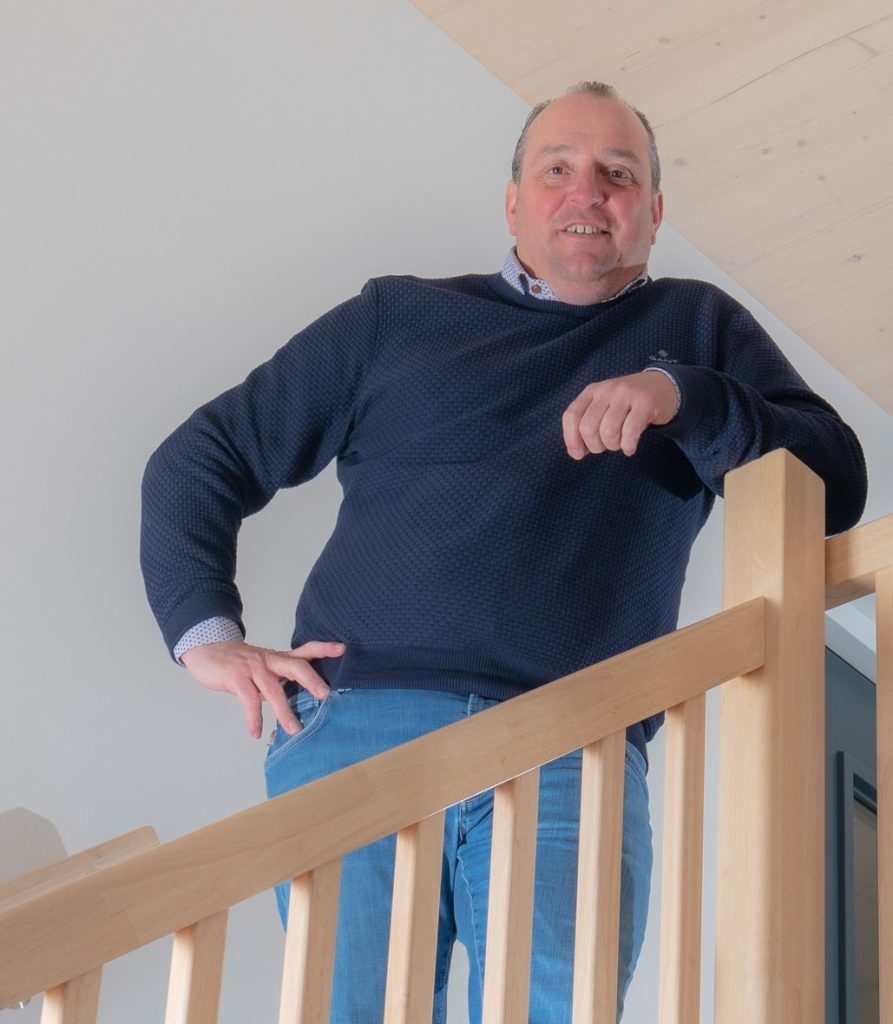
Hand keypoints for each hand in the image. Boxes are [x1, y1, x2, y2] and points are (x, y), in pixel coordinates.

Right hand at [180, 639, 344, 738]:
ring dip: (284, 710)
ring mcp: (253, 668)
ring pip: (273, 688)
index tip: (342, 649)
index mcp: (278, 658)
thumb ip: (280, 680)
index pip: (305, 650)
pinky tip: (256, 732)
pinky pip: (248, 700)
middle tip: (325, 695)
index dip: (323, 648)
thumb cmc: (239, 664)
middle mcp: (269, 660)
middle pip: (296, 666)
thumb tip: (298, 702)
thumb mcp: (263, 668)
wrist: (207, 651)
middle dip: (311, 680)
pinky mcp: (236, 677)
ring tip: (294, 729)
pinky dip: (253, 718)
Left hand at [562, 370, 677, 457]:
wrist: (663, 386)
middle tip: (607, 446)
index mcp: (592, 391)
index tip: (579, 454)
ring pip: (608, 431)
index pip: (571, 416)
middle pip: (588, 427)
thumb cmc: (628, 405)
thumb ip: (589, 427)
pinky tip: (630, 448)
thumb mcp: (605, 409)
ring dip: (613, 446)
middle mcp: (606, 390)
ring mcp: (626, 394)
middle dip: (595, 446)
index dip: (572, 440)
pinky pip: (630, 432)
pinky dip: (628, 446)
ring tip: (621, 444)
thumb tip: (576, 453)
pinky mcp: (645, 403)